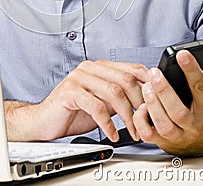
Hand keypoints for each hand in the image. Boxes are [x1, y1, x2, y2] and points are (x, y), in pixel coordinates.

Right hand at [4, 59, 148, 141]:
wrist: (44, 121)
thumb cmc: (73, 112)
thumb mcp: (102, 103)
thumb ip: (119, 97)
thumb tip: (146, 100)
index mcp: (99, 68)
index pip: (130, 68)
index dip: (147, 81)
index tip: (158, 96)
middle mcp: (89, 69)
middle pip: (124, 80)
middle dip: (139, 102)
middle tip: (145, 121)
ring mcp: (78, 78)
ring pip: (113, 92)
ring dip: (127, 115)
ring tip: (132, 131)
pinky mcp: (70, 92)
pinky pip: (96, 107)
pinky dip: (108, 124)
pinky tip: (112, 134)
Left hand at [133, 50, 202, 155]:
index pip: (200, 88)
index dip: (191, 70)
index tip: (182, 54)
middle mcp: (194, 125)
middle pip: (178, 112)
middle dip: (164, 91)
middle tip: (154, 73)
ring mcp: (178, 136)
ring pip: (164, 125)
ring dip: (152, 104)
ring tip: (146, 86)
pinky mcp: (162, 141)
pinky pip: (148, 135)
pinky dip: (141, 121)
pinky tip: (141, 106)